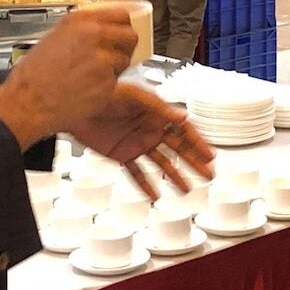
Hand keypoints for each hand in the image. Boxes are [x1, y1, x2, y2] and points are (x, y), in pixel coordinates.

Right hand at [0, 7, 136, 147]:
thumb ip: (80, 30)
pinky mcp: (107, 84)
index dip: (123, 25)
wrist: (26, 102)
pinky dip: (107, 85)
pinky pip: (117, 81)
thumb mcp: (53, 37)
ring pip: (125, 60)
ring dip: (116, 67)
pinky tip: (89, 87)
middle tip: (116, 53)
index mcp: (80, 22)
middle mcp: (93, 37)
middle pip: (130, 36)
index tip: (122, 30)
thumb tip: (99, 28)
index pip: (121, 15)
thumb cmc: (33, 75)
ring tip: (95, 74)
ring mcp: (102, 61)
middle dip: (125, 46)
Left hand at [70, 83, 215, 199]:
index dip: (199, 143)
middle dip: (194, 162)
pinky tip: (154, 195)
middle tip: (207, 175)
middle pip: (178, 149)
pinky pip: (137, 172)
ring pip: (161, 163)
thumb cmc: (106, 94)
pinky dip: (146, 184)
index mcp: (157, 114)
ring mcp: (137, 143)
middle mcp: (150, 130)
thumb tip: (182, 116)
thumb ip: (159, 108)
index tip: (210, 156)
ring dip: (175, 176)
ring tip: (186, 189)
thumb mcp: (135, 98)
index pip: (184, 131)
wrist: (79, 107)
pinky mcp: (122, 154)